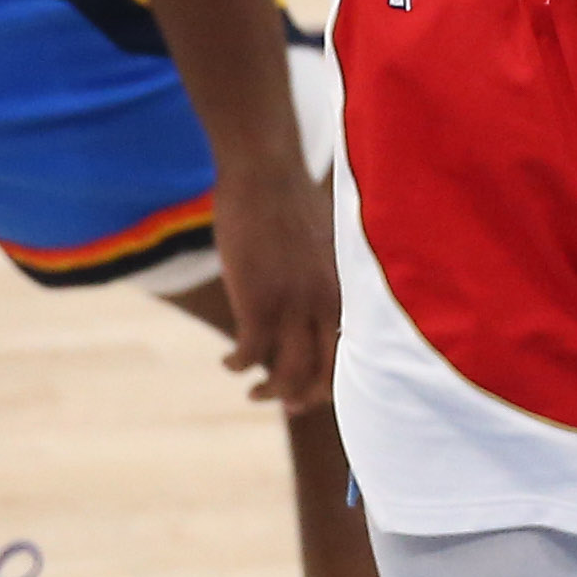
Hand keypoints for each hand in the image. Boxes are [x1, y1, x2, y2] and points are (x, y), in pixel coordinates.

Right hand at [207, 156, 342, 411]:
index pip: (349, 351)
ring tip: (254, 390)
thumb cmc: (290, 200)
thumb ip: (322, 276)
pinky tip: (226, 362)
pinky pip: (250, 353)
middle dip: (306, 397)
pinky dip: (237, 365)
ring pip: (289, 374)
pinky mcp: (258, 302)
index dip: (333, 378)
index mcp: (345, 288)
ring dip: (270, 392)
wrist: (266, 171)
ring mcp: (293, 305)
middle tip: (286, 404)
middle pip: (325, 374)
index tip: (315, 389)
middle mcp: (325, 303)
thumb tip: (313, 298)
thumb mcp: (321, 244)